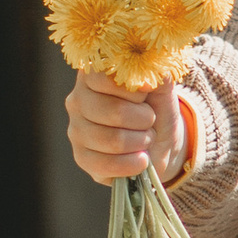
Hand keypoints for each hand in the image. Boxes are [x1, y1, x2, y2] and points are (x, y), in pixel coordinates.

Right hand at [66, 70, 180, 186]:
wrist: (160, 142)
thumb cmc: (156, 108)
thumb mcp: (161, 87)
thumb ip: (155, 74)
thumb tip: (147, 80)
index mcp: (93, 75)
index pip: (106, 78)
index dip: (134, 90)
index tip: (146, 93)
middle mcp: (77, 100)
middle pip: (114, 111)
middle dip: (144, 119)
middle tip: (149, 120)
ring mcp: (76, 130)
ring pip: (114, 140)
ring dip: (141, 141)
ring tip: (145, 138)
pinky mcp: (82, 158)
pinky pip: (108, 164)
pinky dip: (133, 163)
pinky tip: (141, 159)